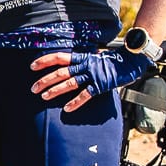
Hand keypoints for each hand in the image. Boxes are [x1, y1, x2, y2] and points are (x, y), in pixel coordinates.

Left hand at [30, 47, 155, 111]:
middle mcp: (85, 64)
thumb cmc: (114, 61)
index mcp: (83, 57)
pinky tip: (67, 109)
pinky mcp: (101, 85)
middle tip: (33, 88)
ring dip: (55, 90)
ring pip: (69, 82)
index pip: (60, 57)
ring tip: (44, 97)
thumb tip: (72, 68)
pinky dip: (76, 102)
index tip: (32, 66)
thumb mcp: (96, 58)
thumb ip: (84, 63)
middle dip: (45, 80)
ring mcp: (93, 75)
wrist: (132, 59)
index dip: (45, 61)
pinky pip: (86, 94)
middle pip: (60, 72)